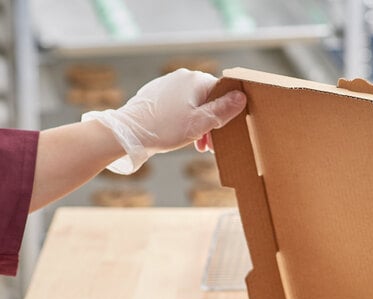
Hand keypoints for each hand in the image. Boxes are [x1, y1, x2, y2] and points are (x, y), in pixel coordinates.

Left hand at [82, 69, 245, 173]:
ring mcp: (168, 84)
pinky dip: (184, 120)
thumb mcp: (200, 123)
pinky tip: (180, 135)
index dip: (226, 113)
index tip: (224, 132)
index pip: (222, 92)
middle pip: (207, 99)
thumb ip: (223, 110)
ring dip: (199, 124)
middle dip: (211, 122)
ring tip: (197, 144)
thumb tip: (241, 97)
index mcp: (196, 80)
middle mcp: (182, 77)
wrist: (129, 133)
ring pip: (193, 104)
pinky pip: (178, 106)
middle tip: (209, 145)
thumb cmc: (165, 129)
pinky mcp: (157, 94)